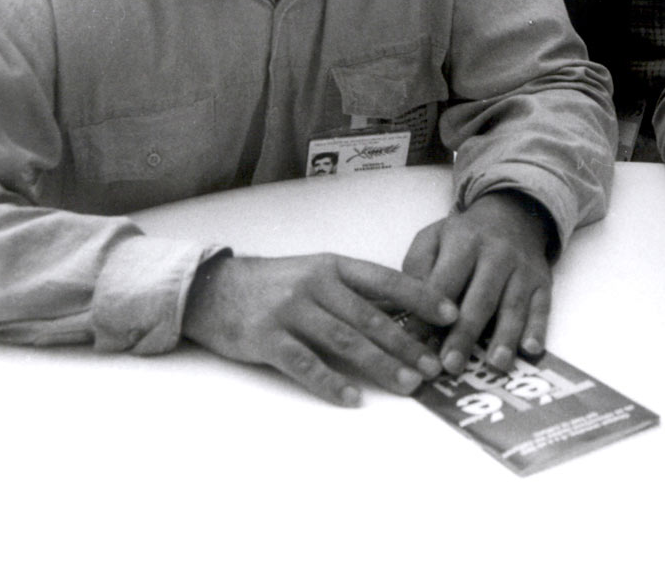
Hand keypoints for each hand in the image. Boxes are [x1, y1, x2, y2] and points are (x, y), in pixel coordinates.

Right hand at [181, 253, 458, 406]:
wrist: (213, 289)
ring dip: (381, 364)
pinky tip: (352, 398)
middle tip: (436, 366)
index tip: (452, 314)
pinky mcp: (267, 338)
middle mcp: (316, 285)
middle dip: (408, 343)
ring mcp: (290, 311)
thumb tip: (406, 308)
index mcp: (334, 267)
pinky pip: (304, 363)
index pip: (387, 280)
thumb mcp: (318, 273)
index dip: (422, 296)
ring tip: (409, 384)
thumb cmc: (275, 283)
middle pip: (371, 317)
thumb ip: (356, 290)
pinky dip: (330, 382)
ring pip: (345, 340)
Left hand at [401, 191, 553, 375]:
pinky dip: (538, 328)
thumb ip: (416, 270)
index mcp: (464, 241)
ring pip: (514, 306)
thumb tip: (409, 313)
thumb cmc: (463, 237)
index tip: (417, 344)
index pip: (445, 282)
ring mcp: (523, 269)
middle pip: (480, 298)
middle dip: (465, 334)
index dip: (431, 314)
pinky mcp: (543, 282)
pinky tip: (530, 349)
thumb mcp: (432, 239)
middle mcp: (497, 254)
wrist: (513, 214)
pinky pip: (542, 307)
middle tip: (451, 365)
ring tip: (495, 364)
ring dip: (505, 337)